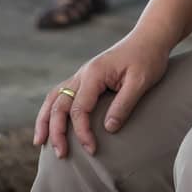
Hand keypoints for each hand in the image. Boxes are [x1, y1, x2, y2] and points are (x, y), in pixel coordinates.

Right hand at [34, 31, 170, 157]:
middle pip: (59, 104)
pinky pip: (62, 94)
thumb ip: (123, 104)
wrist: (151, 37)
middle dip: (56, 131)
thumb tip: (108, 129)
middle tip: (61, 155)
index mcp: (94, 73)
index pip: (79, 108)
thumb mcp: (141, 81)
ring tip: (40, 142)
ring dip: (45, 120)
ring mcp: (82, 75)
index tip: (92, 149)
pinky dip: (52, 110)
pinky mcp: (86, 78)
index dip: (82, 132)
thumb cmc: (148, 57)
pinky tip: (51, 123)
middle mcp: (83, 73)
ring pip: (54, 98)